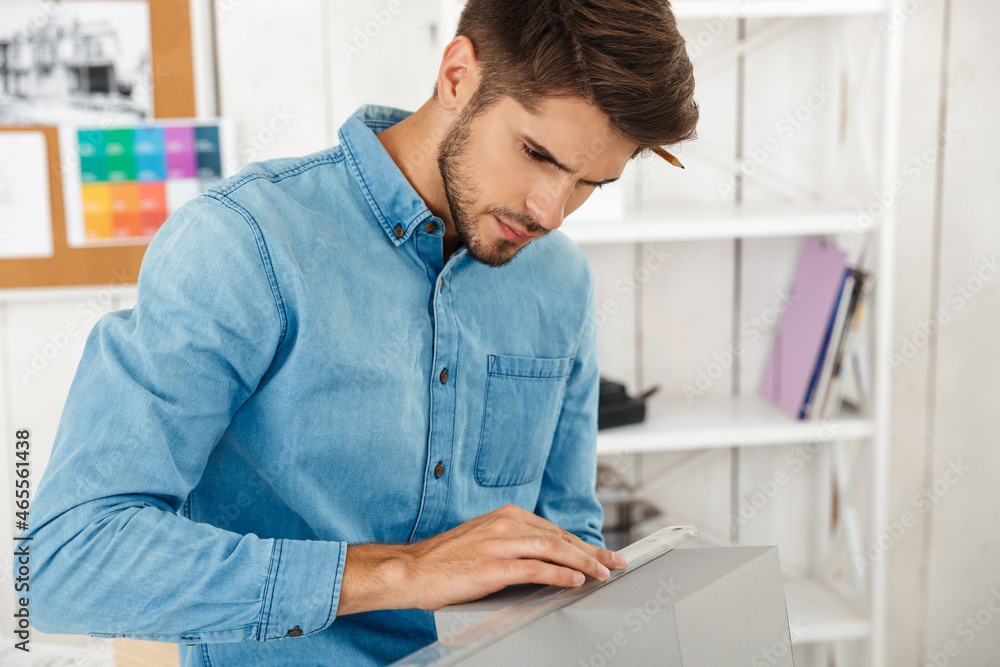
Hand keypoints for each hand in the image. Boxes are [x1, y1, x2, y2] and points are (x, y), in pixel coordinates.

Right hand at [337, 505, 627, 614]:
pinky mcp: (493, 566)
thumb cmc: (444, 560)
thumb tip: (546, 560)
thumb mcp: (483, 541)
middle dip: (592, 551)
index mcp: (505, 516)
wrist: (411, 569)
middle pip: (559, 537)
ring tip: (603, 573)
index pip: (554, 530)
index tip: (602, 553)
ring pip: (553, 550)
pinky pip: (535, 569)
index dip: (582, 543)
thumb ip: (513, 545)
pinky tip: (574, 581)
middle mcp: (505, 524)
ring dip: (583, 562)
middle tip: (615, 562)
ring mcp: (499, 544)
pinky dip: (559, 575)